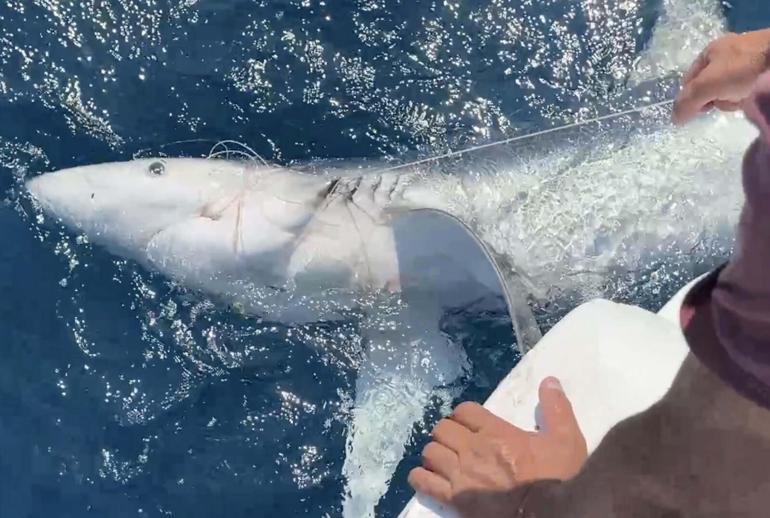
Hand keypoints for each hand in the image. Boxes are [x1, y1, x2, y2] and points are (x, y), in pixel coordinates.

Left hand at [408, 377, 587, 517]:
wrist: (551, 515)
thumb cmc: (557, 479)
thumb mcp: (566, 440)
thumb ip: (557, 409)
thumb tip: (549, 381)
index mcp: (496, 433)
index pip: (464, 411)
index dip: (464, 415)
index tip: (470, 423)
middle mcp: (473, 449)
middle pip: (442, 429)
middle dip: (447, 433)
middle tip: (457, 442)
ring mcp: (461, 475)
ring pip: (431, 452)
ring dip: (435, 454)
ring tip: (444, 460)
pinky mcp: (454, 500)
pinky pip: (424, 483)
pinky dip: (422, 478)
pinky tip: (428, 478)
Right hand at [673, 29, 769, 124]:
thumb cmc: (741, 68)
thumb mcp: (707, 85)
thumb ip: (687, 102)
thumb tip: (674, 119)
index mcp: (709, 52)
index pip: (689, 81)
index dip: (690, 97)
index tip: (701, 108)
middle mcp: (726, 54)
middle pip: (708, 87)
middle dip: (714, 99)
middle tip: (724, 100)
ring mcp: (745, 61)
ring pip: (727, 90)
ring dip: (732, 99)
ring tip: (743, 97)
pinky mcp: (760, 70)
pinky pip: (745, 89)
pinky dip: (746, 95)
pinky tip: (753, 94)